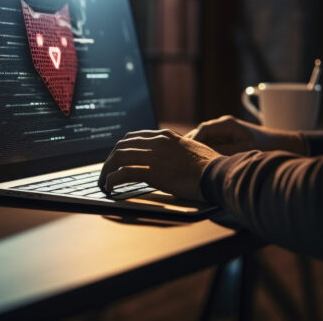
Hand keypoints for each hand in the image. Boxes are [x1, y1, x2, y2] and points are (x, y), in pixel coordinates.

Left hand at [98, 129, 222, 201]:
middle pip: (122, 145)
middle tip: (106, 172)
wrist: (218, 173)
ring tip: (104, 182)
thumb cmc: (210, 166)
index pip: (134, 136)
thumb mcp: (191, 149)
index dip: (121, 148)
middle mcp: (157, 142)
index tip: (117, 158)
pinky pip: (124, 174)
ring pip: (119, 158)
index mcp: (166, 136)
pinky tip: (110, 187)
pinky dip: (113, 180)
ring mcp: (154, 156)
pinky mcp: (153, 172)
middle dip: (110, 159)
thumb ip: (177, 150)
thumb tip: (171, 158)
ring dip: (107, 170)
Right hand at [184, 115, 306, 154]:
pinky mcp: (228, 142)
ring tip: (187, 164)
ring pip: (205, 142)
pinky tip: (200, 165)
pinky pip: (212, 147)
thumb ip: (223, 153)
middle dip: (191, 146)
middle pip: (201, 135)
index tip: (185, 152)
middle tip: (181, 160)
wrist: (285, 145)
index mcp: (227, 123)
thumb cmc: (267, 146)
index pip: (203, 129)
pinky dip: (205, 154)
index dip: (192, 141)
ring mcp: (225, 134)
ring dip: (198, 151)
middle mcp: (223, 126)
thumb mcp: (244, 150)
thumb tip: (205, 159)